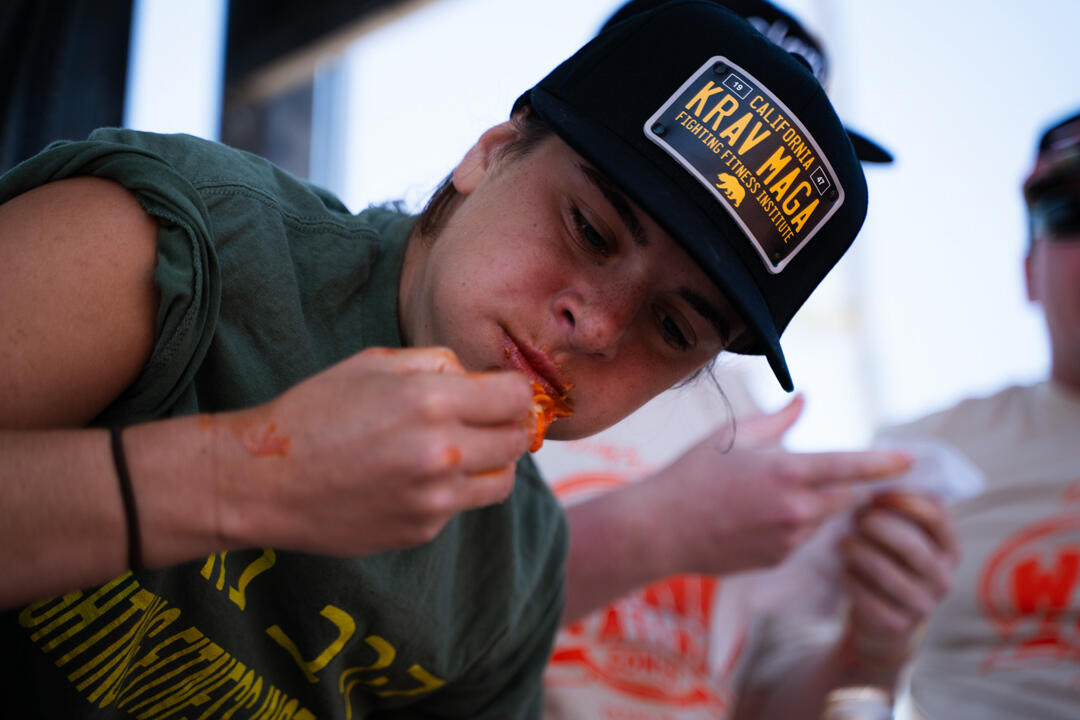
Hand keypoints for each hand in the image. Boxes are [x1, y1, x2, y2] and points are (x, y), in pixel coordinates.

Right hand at [216, 346, 533, 555]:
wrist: (264, 481)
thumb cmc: (315, 411)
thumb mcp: (374, 364)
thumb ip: (436, 363)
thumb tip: (479, 379)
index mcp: (431, 401)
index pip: (516, 397)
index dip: (515, 392)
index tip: (505, 394)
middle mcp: (441, 452)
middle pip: (517, 441)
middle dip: (509, 426)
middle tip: (488, 421)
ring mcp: (433, 499)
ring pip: (502, 481)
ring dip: (491, 463)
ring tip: (460, 450)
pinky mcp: (422, 530)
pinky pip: (461, 506)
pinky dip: (452, 490)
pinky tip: (414, 478)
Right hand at [639, 397, 911, 575]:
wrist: (660, 529)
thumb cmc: (691, 474)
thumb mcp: (732, 436)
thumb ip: (777, 420)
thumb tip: (804, 400)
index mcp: (787, 471)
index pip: (851, 465)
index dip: (883, 463)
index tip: (909, 460)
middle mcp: (796, 509)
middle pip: (844, 496)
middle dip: (838, 484)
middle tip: (803, 472)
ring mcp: (789, 539)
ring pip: (821, 518)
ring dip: (810, 505)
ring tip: (762, 496)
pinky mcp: (778, 560)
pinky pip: (800, 540)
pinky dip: (789, 527)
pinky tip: (751, 519)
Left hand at [840, 490, 957, 668]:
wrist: (883, 618)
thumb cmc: (888, 559)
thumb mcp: (901, 531)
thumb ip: (897, 504)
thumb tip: (879, 460)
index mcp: (949, 546)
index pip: (937, 516)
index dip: (905, 499)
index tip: (876, 490)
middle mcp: (943, 576)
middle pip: (910, 544)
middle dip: (876, 526)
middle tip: (854, 518)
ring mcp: (924, 604)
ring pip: (885, 570)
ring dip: (858, 551)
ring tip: (843, 542)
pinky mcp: (898, 625)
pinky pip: (867, 597)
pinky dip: (849, 579)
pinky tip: (843, 570)